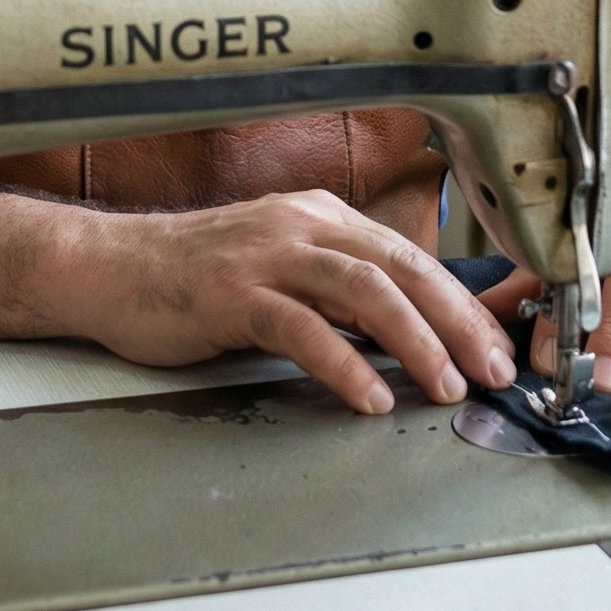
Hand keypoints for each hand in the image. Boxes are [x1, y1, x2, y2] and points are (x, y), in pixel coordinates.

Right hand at [75, 190, 521, 414]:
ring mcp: (266, 257)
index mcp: (321, 216)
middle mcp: (302, 226)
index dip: (460, 302)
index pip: (409, 256)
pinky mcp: (232, 295)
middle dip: (456, 321)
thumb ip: (339, 286)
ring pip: (363, 290)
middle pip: (400, 267)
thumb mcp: (282, 263)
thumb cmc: (199, 275)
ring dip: (415, 340)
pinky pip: (301, 327)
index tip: (495, 346)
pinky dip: (344, 362)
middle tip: (492, 369)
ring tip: (445, 385)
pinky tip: (369, 394)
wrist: (115, 268)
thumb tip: (409, 328)